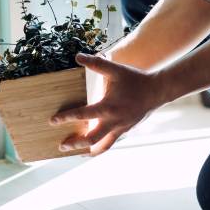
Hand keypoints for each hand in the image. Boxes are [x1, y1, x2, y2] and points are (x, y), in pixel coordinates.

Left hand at [48, 53, 163, 156]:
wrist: (157, 91)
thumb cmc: (135, 79)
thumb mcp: (115, 69)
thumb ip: (96, 63)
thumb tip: (78, 56)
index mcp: (108, 107)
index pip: (82, 115)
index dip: (66, 118)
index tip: (52, 121)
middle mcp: (114, 122)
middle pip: (91, 139)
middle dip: (75, 144)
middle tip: (61, 146)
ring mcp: (121, 128)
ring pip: (102, 146)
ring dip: (88, 150)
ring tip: (76, 153)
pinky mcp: (125, 130)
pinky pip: (111, 142)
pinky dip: (100, 146)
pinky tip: (93, 146)